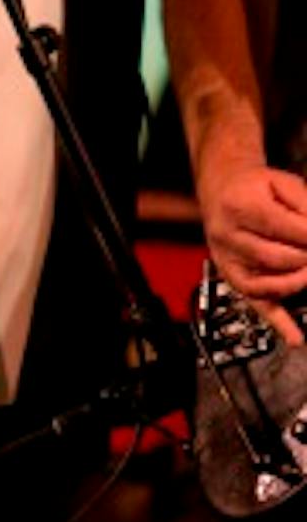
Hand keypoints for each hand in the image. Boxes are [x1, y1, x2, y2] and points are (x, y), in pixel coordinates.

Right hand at [196, 141, 306, 348]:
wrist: (222, 188)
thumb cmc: (256, 187)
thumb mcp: (285, 184)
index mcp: (241, 206)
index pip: (292, 231)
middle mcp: (228, 235)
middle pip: (280, 259)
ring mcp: (228, 258)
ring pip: (269, 283)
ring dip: (301, 281)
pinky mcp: (232, 275)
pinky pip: (255, 302)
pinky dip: (277, 322)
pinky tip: (296, 338)